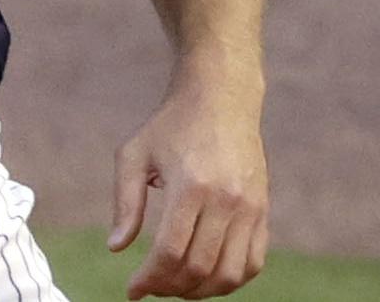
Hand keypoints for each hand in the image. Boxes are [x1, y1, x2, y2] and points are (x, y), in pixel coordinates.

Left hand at [107, 79, 268, 298]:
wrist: (221, 97)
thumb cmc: (172, 125)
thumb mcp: (135, 153)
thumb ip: (125, 202)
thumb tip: (116, 248)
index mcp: (191, 185)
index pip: (170, 252)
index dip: (149, 279)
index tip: (133, 290)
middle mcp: (226, 199)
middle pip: (199, 268)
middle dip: (170, 287)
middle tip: (152, 286)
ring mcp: (250, 206)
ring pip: (230, 274)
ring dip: (200, 291)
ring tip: (177, 285)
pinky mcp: (263, 209)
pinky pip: (254, 262)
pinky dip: (231, 280)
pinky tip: (206, 276)